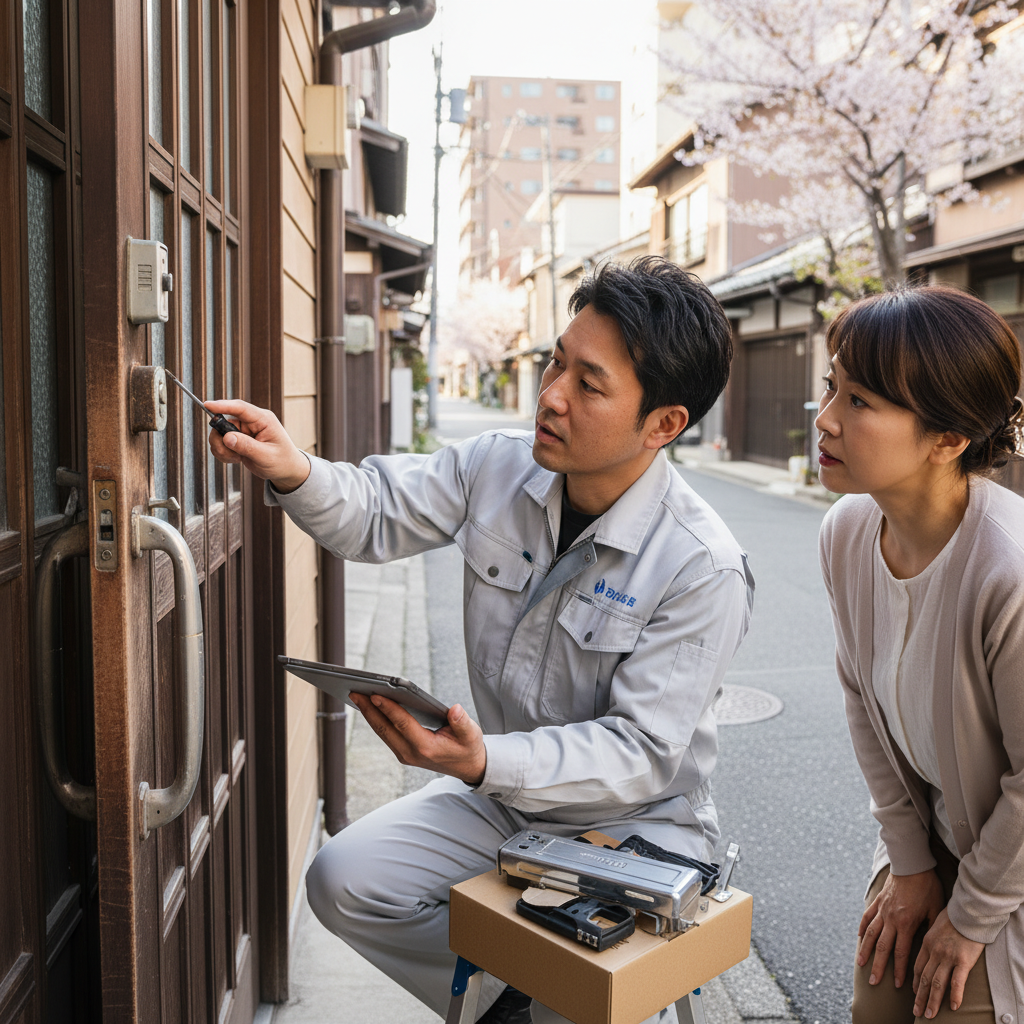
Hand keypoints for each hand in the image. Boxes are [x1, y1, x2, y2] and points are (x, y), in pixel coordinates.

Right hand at [204, 399, 310, 492]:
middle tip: (228, 453)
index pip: (240, 408)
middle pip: (225, 422)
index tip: (207, 405)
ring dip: (222, 448)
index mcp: (263, 419)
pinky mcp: (238, 440)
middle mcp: (252, 422)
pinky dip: (223, 453)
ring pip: (220, 433)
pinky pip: (221, 443)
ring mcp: (244, 431)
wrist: (286, 471)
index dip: (223, 405)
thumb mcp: (266, 456)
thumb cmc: (283, 461)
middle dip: (221, 438)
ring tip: (236, 458)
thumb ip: (246, 446)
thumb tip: (227, 437)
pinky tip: (235, 459)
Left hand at [349, 693, 486, 785]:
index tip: (375, 694)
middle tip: (355, 691)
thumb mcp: (471, 734)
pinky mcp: (402, 752)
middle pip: (384, 729)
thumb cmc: (468, 747)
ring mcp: (404, 754)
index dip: (388, 708)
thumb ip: (462, 722)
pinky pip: (385, 734)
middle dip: (369, 709)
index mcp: (426, 747)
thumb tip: (454, 709)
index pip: (402, 724)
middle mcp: (411, 753)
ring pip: (382, 732)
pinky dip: (376, 720)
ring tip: (357, 696)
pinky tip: (369, 707)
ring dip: (368, 714)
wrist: (467, 767)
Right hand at [858, 868, 944, 989]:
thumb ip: (931, 928)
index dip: (900, 970)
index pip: (901, 952)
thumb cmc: (927, 886)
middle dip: (878, 966)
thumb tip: (931, 948)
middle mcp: (891, 918)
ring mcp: (882, 909)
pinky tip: (859, 938)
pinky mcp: (878, 900)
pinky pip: (867, 916)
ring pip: (870, 934)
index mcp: (906, 923)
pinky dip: (862, 928)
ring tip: (861, 964)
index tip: (899, 985)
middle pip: (882, 947)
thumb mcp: (935, 909)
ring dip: (865, 950)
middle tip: (873, 982)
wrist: (911, 863)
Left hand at [913, 908, 984, 1017]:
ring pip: (937, 983)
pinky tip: (954, 1007)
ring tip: (929, 1014)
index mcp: (926, 942)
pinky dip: (955, 995)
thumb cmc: (953, 915)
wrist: (967, 909)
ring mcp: (947, 956)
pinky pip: (957, 982)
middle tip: (917, 1012)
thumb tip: (928, 944)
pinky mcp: (963, 960)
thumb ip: (930, 936)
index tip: (913, 993)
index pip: (917, 966)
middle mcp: (934, 951)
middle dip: (919, 997)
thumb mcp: (934, 922)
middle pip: (924, 978)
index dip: (915, 981)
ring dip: (932, 1001)